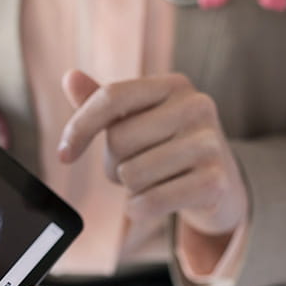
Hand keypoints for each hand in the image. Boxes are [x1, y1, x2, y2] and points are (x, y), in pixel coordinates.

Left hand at [57, 71, 248, 242]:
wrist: (221, 186)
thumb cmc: (170, 148)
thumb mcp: (140, 121)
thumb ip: (105, 103)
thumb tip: (69, 77)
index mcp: (175, 85)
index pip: (111, 97)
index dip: (79, 127)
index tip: (64, 156)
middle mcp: (197, 107)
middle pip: (118, 140)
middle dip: (114, 165)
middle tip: (136, 169)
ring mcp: (210, 144)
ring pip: (131, 174)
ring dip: (130, 189)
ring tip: (152, 182)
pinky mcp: (215, 182)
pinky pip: (150, 201)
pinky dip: (140, 209)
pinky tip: (155, 203)